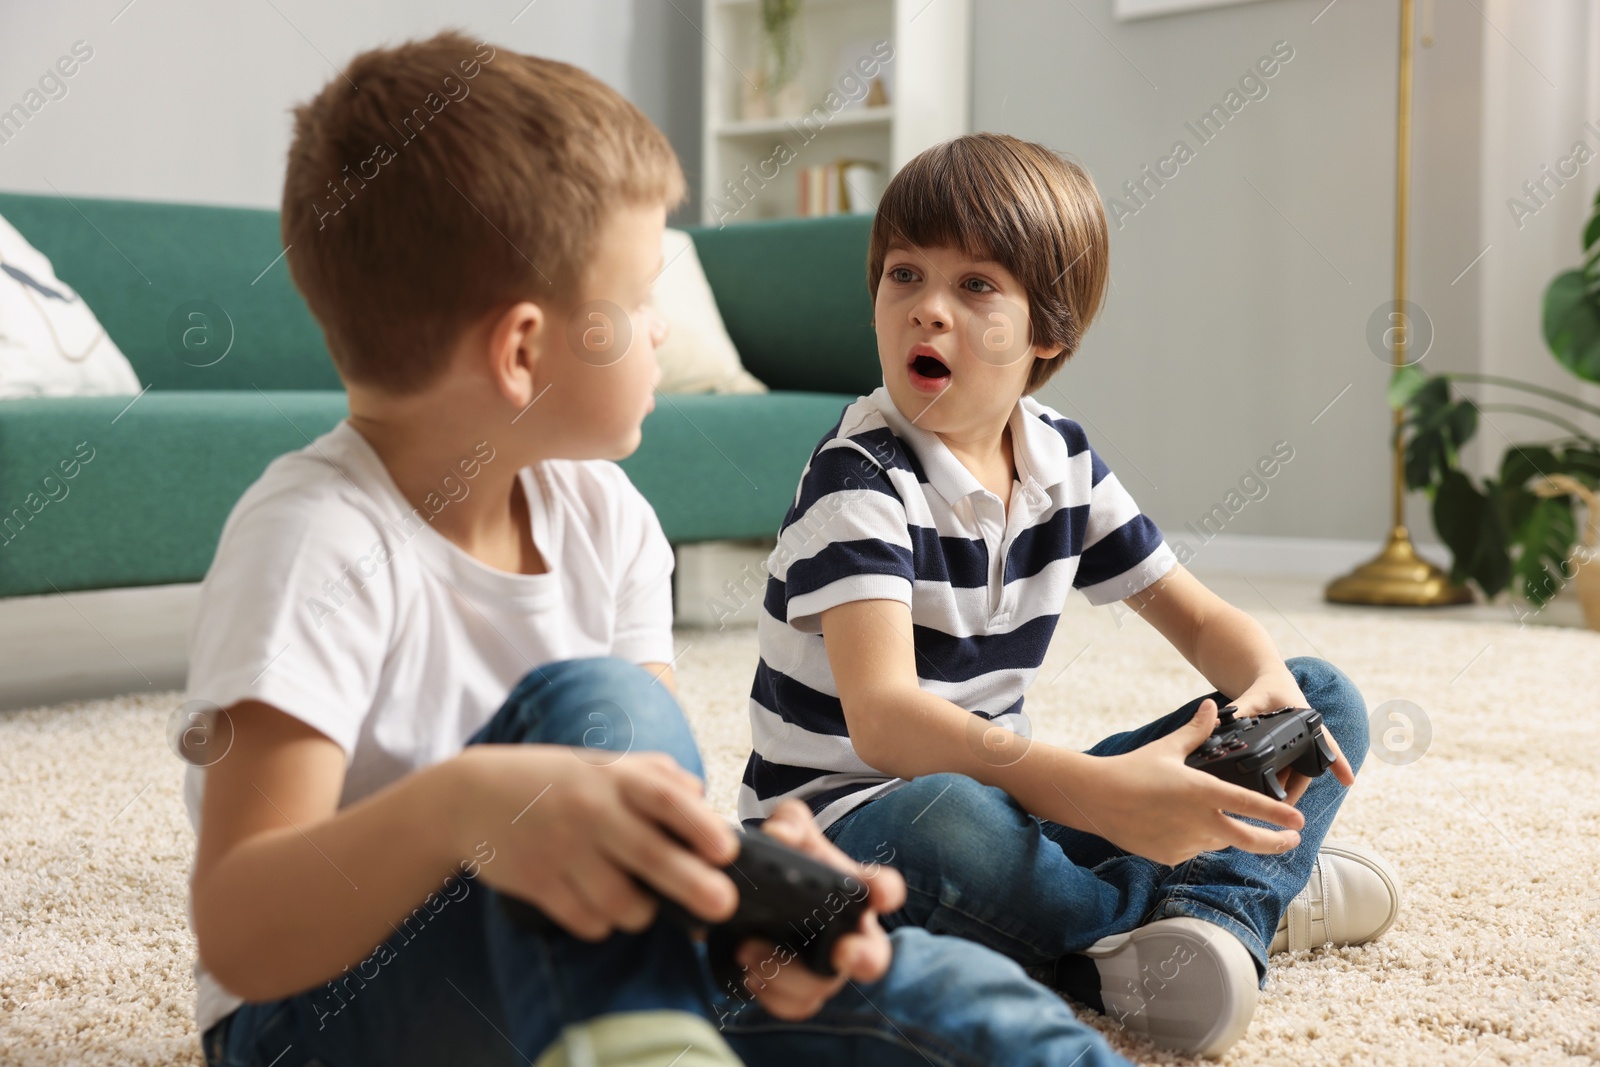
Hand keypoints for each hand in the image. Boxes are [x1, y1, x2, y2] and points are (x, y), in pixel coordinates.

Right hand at [452, 745, 738, 940]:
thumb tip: (702, 798)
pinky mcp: (538, 883)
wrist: (472, 797)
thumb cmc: (554, 780)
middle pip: (652, 855)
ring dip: (640, 913)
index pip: (665, 799)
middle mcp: (592, 812)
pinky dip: (601, 923)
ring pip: (622, 902)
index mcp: (614, 779)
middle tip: (722, 906)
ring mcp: (563, 850)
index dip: (699, 825)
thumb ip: (656, 775)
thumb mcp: (603, 764)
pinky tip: (597, 906)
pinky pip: (586, 921)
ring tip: (639, 903)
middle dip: (692, 885)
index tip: (726, 852)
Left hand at [732, 799, 904, 1019]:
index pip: (887, 889)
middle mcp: (853, 934)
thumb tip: (778, 835)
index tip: (876, 893)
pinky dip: (771, 996)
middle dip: (863, 958)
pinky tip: (750, 975)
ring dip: (788, 974)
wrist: (768, 893)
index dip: (887, 891)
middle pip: (873, 958)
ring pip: (823, 987)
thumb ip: (790, 822)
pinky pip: (795, 1007)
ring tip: (748, 952)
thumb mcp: (792, 832)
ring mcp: (830, 968)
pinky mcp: (803, 992)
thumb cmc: (795, 861)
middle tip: (841, 953)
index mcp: (858, 891)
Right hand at [1050, 700, 1306, 866]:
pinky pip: (1192, 849)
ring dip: (1225, 834)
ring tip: (1214, 819)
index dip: (1279, 813)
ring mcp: (1186, 842)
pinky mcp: (1171, 856)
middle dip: (1276, 842)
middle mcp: (1200, 821)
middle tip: (1292, 839)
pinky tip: (1175, 825)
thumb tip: (1213, 707)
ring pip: (1218, 842)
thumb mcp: (1168, 748)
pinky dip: (1193, 840)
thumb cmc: (1132, 769)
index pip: (1251, 804)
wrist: (1096, 799)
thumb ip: (1196, 732)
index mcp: (1203, 791)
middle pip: (1249, 840)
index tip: (1300, 820)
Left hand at [1222, 673, 1356, 802]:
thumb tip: (1219, 722)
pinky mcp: (1284, 754)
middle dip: (1295, 790)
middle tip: (1281, 807)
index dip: (1337, 762)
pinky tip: (1260, 797)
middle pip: (1305, 769)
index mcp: (1305, 721)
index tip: (1348, 780)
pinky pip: (1282, 772)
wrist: (1267, 685)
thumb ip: (1239, 710)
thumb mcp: (1253, 698)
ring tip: (1267, 807)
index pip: (1324, 742)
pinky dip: (1274, 783)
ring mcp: (1295, 748)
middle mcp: (1305, 737)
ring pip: (1292, 774)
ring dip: (1282, 789)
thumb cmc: (1267, 689)